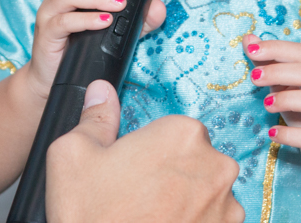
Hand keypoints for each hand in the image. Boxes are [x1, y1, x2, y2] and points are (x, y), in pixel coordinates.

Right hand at [26, 0, 165, 99]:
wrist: (54, 78)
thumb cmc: (81, 49)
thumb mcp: (116, 31)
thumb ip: (138, 19)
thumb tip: (157, 7)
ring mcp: (50, 14)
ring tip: (118, 5)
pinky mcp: (47, 33)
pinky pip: (64, 21)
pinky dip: (86, 19)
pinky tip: (103, 21)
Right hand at [47, 80, 243, 222]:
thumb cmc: (92, 217)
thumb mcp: (72, 155)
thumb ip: (95, 117)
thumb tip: (101, 90)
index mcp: (183, 134)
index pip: (174, 129)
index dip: (150, 149)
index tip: (133, 170)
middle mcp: (216, 166)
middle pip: (194, 160)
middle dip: (172, 174)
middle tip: (138, 196)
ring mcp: (228, 207)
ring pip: (206, 193)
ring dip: (186, 202)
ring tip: (149, 218)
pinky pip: (213, 222)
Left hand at [244, 33, 300, 181]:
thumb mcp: (288, 87)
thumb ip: (270, 65)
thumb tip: (248, 39)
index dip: (276, 48)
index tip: (251, 49)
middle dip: (279, 71)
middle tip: (254, 77)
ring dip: (288, 99)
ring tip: (266, 104)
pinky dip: (290, 135)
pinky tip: (272, 133)